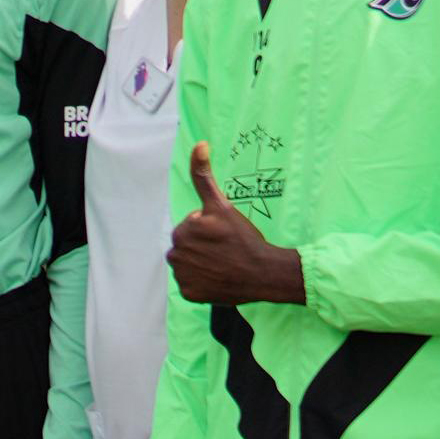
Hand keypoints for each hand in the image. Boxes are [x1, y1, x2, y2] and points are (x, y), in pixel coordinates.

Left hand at [166, 143, 308, 308]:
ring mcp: (182, 276)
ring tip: (222, 262)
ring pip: (187, 263)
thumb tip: (199, 144)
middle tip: (224, 248)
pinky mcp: (189, 294)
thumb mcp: (223, 205)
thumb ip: (203, 176)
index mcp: (182, 231)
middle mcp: (176, 254)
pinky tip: (218, 277)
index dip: (208, 228)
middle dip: (202, 244)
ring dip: (200, 262)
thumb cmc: (244, 238)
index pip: (189, 226)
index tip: (224, 234)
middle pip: (185, 245)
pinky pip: (191, 284)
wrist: (263, 272)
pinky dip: (202, 281)